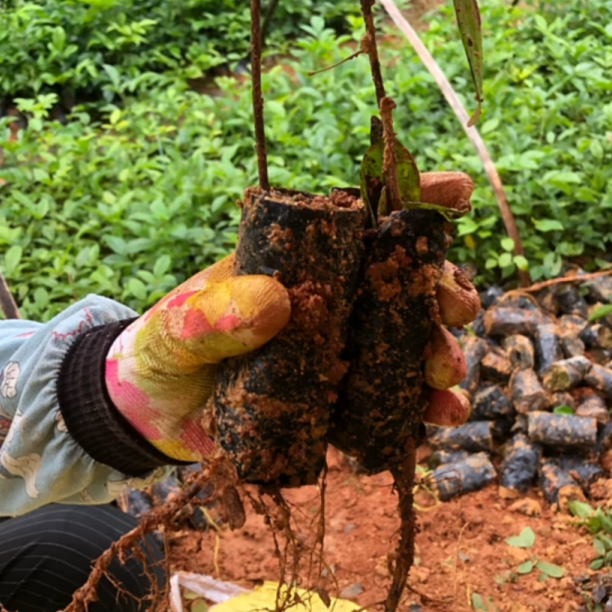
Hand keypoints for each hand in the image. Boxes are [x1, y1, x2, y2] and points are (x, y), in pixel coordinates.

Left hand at [107, 173, 478, 461]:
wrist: (153, 418)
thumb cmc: (166, 352)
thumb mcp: (180, 329)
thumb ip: (214, 316)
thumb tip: (277, 303)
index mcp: (302, 260)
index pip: (364, 217)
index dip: (416, 198)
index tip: (457, 191)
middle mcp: (333, 300)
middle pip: (405, 283)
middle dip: (443, 290)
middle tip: (453, 309)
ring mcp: (343, 351)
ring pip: (411, 343)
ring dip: (440, 354)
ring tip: (445, 377)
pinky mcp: (343, 403)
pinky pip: (393, 404)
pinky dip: (420, 412)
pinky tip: (434, 420)